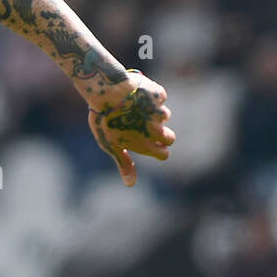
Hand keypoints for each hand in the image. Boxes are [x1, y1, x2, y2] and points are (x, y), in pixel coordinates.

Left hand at [88, 69, 175, 186]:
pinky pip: (159, 98)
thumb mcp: (111, 146)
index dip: (159, 151)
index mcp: (145, 145)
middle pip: (170, 138)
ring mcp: (159, 112)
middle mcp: (155, 130)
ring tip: (135, 109)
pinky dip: (151, 97)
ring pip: (165, 116)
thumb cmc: (106, 121)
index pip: (164, 154)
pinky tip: (137, 94)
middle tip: (145, 127)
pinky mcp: (159, 95)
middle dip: (162, 135)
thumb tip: (131, 184)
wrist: (107, 92)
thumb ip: (124, 163)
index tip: (151, 145)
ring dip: (154, 114)